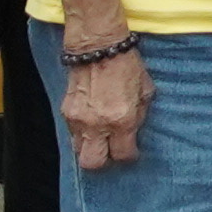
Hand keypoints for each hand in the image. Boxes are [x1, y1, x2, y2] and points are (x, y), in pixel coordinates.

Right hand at [58, 40, 150, 172]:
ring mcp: (78, 119)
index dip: (128, 156)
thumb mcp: (145, 91)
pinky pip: (71, 133)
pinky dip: (81, 133)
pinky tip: (91, 122)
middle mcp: (98, 124)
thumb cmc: (126, 65)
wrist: (98, 48)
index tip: (131, 151)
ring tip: (100, 138)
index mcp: (122, 120)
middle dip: (103, 161)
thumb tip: (134, 131)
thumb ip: (140, 115)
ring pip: (78, 150)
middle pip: (93, 162)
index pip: (122, 154)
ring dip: (90, 147)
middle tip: (111, 152)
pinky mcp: (66, 111)